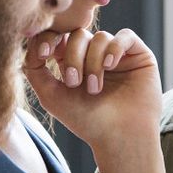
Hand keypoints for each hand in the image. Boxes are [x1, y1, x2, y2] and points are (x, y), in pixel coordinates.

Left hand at [25, 26, 160, 155]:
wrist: (119, 137)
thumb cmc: (86, 121)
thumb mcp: (50, 95)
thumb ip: (34, 67)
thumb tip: (33, 39)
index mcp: (73, 62)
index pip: (59, 36)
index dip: (49, 38)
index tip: (44, 55)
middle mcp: (95, 55)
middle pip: (77, 35)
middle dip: (72, 56)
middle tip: (73, 82)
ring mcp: (117, 54)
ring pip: (100, 37)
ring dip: (93, 61)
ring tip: (95, 88)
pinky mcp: (138, 55)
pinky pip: (125, 36)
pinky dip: (114, 48)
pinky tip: (110, 65)